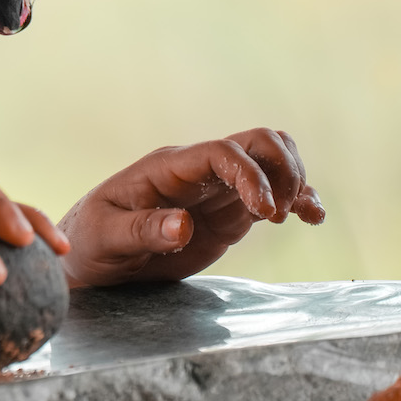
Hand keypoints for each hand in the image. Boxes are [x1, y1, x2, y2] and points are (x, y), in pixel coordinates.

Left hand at [57, 128, 323, 286]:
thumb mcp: (106, 239)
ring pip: (270, 161)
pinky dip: (297, 201)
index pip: (221, 153)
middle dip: (283, 169)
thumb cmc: (89, 243)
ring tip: (302, 214)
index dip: (251, 174)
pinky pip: (272, 195)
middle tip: (280, 211)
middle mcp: (197, 172)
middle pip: (256, 141)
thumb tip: (182, 226)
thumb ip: (142, 231)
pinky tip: (310, 218)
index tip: (266, 211)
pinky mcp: (228, 214)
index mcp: (167, 168)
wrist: (92, 259)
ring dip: (296, 179)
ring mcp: (216, 190)